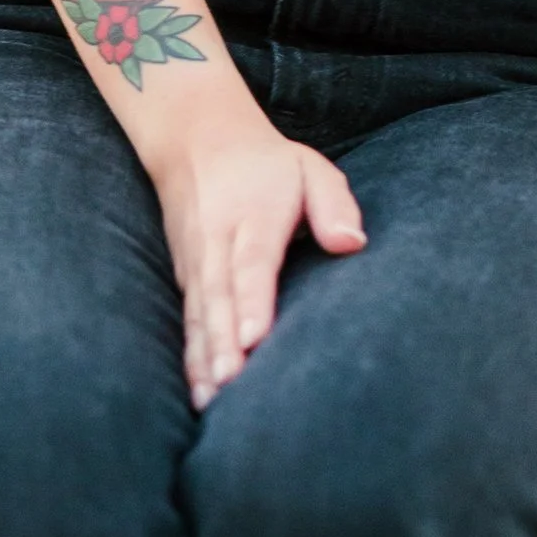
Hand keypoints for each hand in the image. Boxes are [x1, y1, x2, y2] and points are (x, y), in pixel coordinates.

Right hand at [153, 120, 365, 407]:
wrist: (194, 137)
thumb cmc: (266, 164)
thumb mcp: (308, 166)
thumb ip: (333, 202)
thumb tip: (352, 244)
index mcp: (254, 212)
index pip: (253, 260)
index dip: (252, 300)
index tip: (253, 337)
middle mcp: (217, 239)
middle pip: (219, 293)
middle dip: (223, 340)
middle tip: (231, 382)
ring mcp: (195, 260)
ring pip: (199, 313)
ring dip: (204, 357)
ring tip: (213, 399)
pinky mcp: (185, 277)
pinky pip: (188, 321)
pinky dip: (191, 358)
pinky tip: (201, 395)